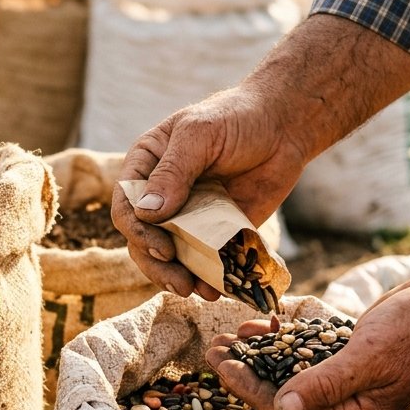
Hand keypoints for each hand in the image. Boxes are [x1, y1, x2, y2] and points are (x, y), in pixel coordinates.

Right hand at [112, 83, 308, 297]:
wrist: (284, 127)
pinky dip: (208, 276)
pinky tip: (219, 289)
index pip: (126, 205)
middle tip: (181, 284)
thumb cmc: (237, 117)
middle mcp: (160, 194)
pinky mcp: (215, 231)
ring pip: (170, 255)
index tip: (163, 248)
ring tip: (200, 292)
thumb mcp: (200, 135)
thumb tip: (147, 212)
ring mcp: (187, 215)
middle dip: (158, 265)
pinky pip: (204, 259)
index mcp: (146, 166)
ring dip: (180, 277)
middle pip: (142, 238)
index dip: (138, 231)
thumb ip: (174, 171)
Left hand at [205, 273, 409, 409]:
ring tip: (229, 334)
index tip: (220, 366)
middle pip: (282, 394)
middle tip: (212, 348)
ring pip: (291, 370)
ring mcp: (350, 375)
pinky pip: (307, 350)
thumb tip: (283, 408)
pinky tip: (262, 322)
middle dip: (245, 372)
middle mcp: (349, 400)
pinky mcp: (352, 351)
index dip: (248, 391)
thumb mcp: (371, 358)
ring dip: (259, 353)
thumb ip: (327, 384)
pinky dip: (283, 337)